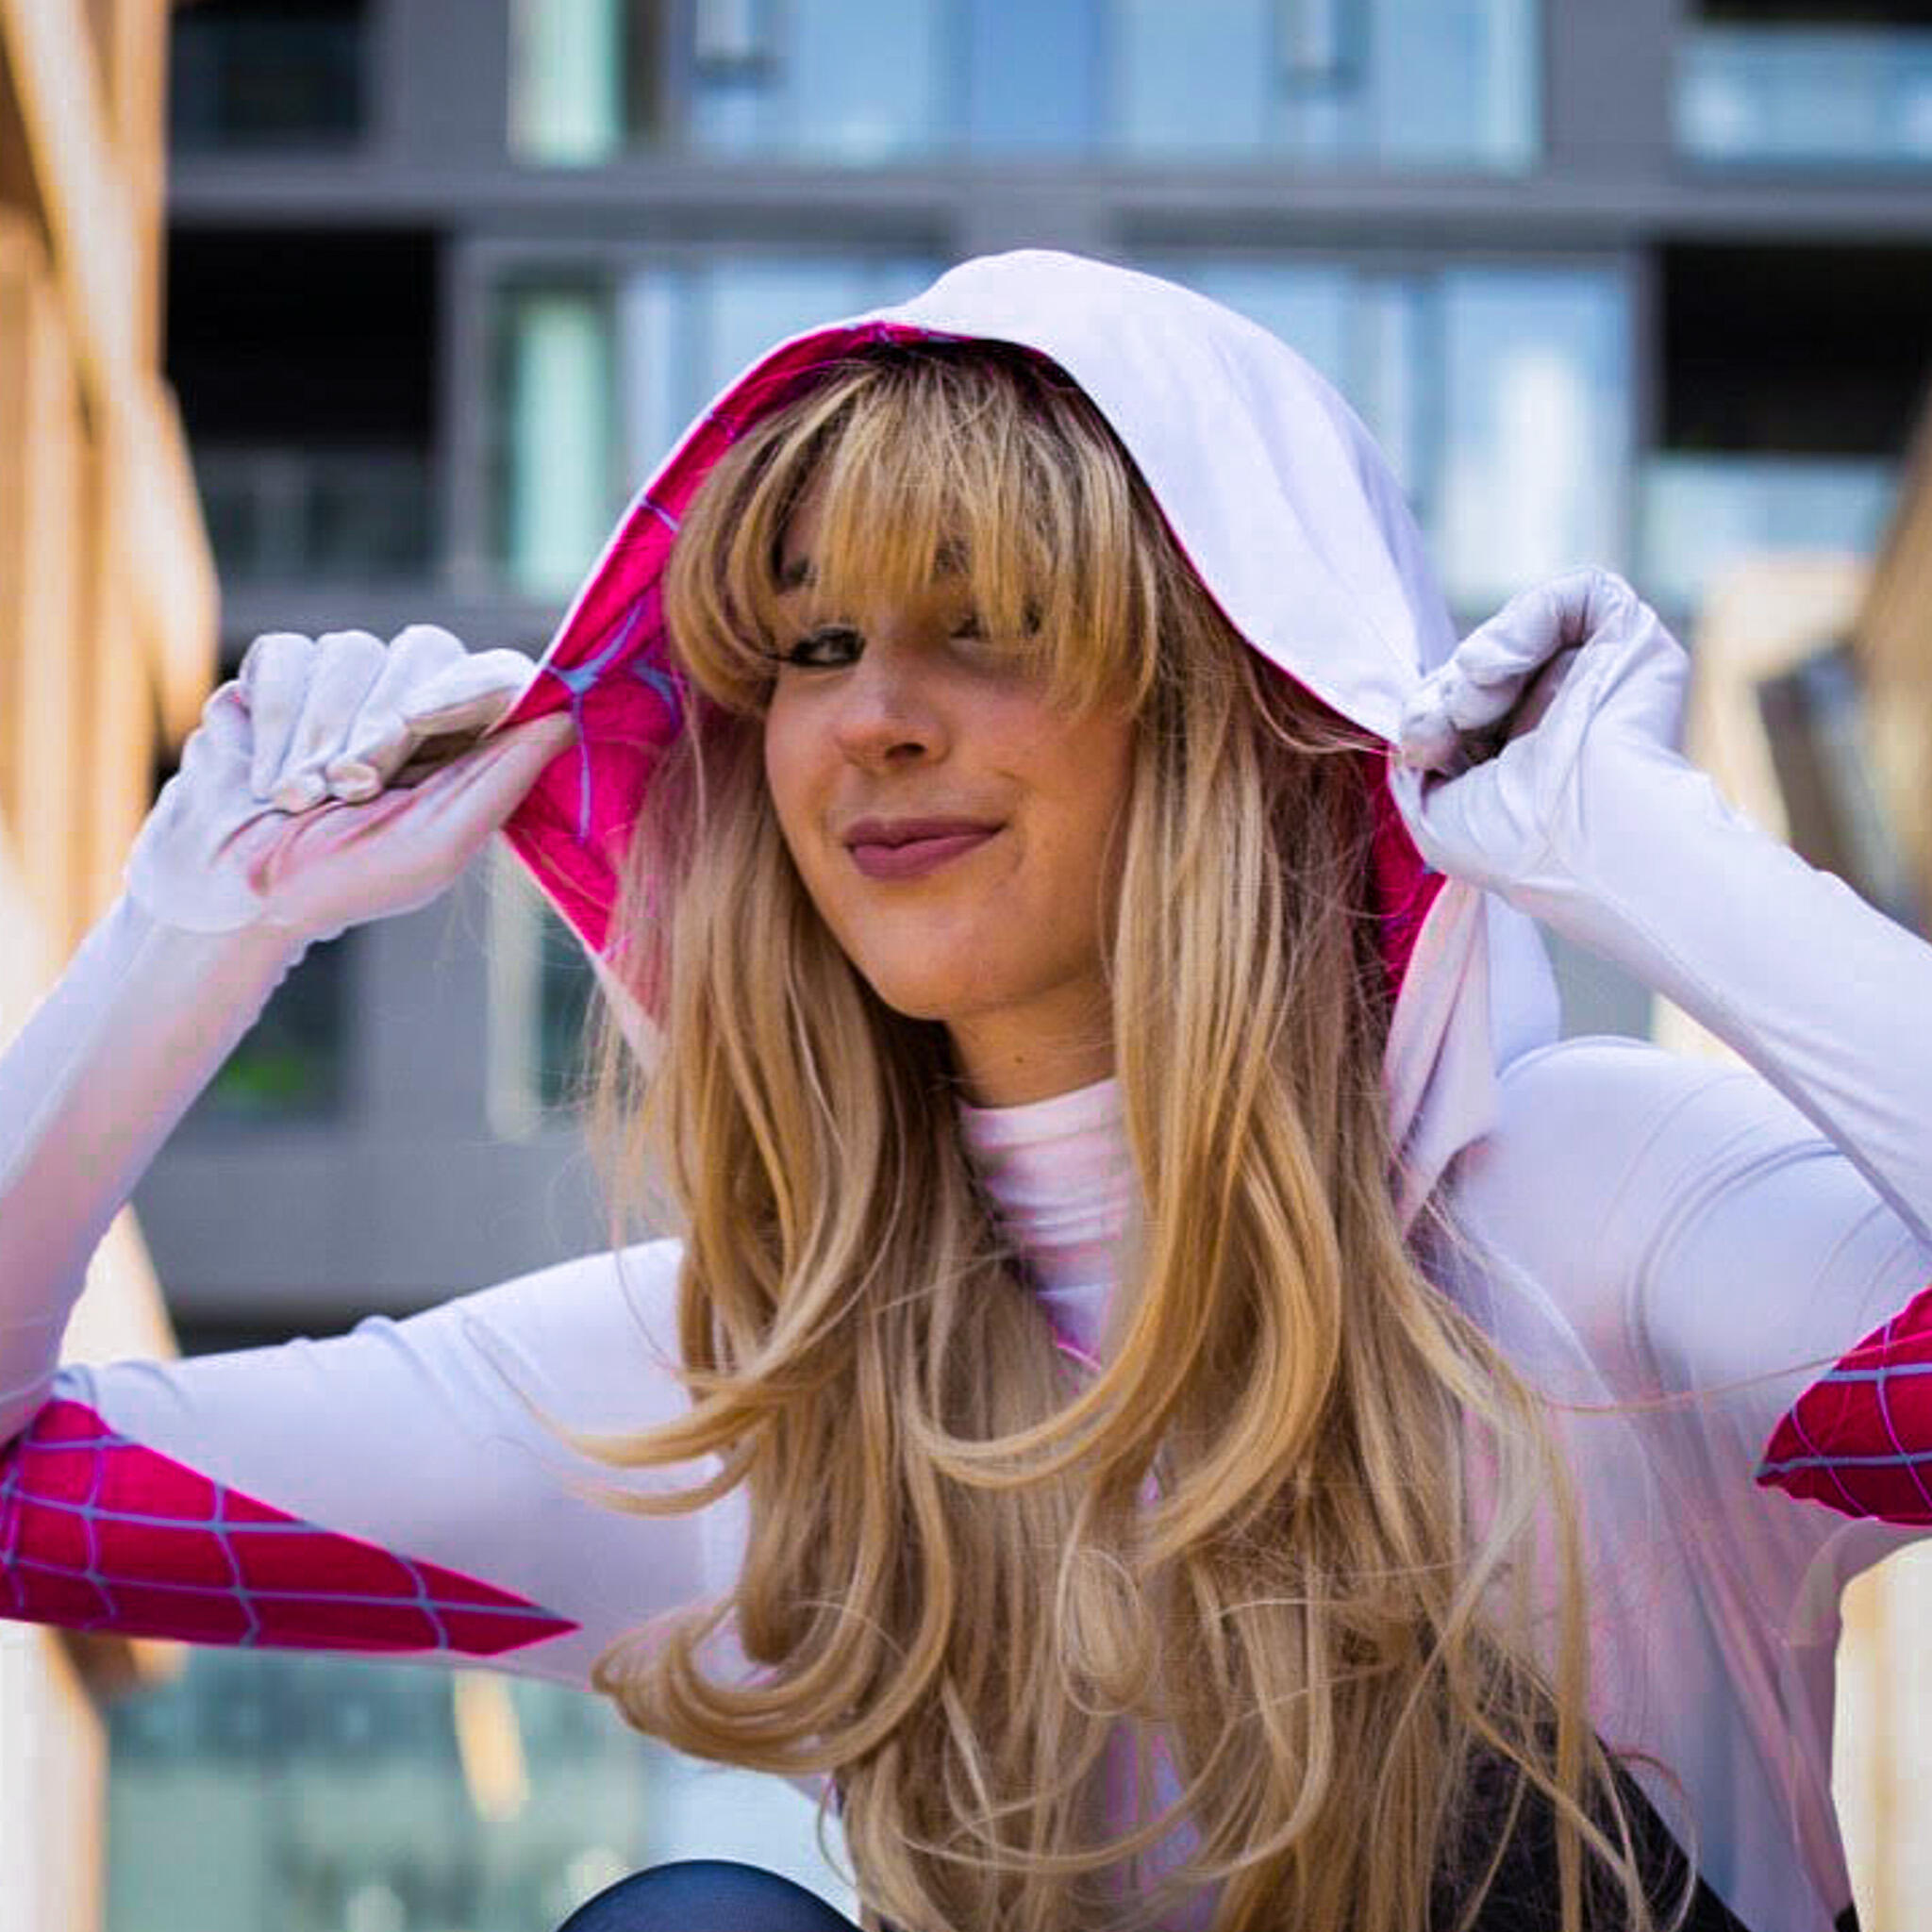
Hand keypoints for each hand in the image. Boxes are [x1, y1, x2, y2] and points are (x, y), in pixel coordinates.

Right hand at [126, 625, 574, 946]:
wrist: (230, 892)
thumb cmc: (344, 882)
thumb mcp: (436, 847)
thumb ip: (501, 782)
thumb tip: (566, 717)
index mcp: (467, 743)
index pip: (495, 674)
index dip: (465, 688)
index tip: (422, 721)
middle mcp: (414, 701)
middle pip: (424, 649)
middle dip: (380, 724)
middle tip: (348, 791)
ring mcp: (347, 683)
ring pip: (352, 649)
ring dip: (319, 731)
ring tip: (298, 799)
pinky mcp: (279, 674)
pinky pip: (286, 651)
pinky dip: (274, 715)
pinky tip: (264, 773)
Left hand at [1389, 569, 1689, 901]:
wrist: (1585, 843)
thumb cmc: (1513, 846)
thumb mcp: (1432, 813)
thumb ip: (1418, 758)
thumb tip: (1422, 716)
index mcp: (1525, 755)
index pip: (1463, 701)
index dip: (1430, 713)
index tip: (1423, 748)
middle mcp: (1567, 712)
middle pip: (1482, 663)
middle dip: (1446, 693)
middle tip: (1443, 729)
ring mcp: (1604, 675)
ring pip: (1522, 628)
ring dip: (1477, 663)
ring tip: (1473, 706)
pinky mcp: (1634, 641)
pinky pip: (1579, 592)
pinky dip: (1525, 619)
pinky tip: (1496, 666)